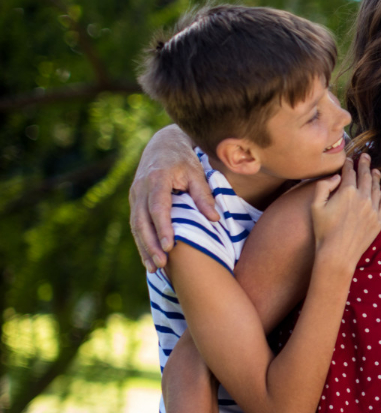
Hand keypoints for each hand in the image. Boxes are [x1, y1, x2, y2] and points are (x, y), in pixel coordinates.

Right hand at [130, 125, 214, 269]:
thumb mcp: (197, 172)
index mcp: (157, 179)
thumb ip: (204, 195)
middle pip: (142, 221)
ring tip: (153, 268)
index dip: (163, 228)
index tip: (169, 246)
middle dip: (151, 244)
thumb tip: (215, 219)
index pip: (158, 208)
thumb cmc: (184, 159)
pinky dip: (141, 242)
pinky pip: (135, 224)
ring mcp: (134, 195)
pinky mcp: (134, 201)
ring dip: (144, 247)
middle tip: (161, 264)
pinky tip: (148, 258)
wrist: (162, 144)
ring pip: (136, 225)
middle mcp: (141, 188)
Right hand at [310, 154, 380, 271]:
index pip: (349, 173)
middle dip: (365, 165)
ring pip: (376, 189)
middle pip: (365, 177)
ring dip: (375, 178)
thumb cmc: (323, 231)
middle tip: (365, 156)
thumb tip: (336, 177)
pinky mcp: (378, 221)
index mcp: (347, 192)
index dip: (349, 165)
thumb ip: (323, 187)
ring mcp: (373, 209)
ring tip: (375, 171)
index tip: (349, 160)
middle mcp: (363, 198)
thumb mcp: (315, 206)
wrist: (338, 254)